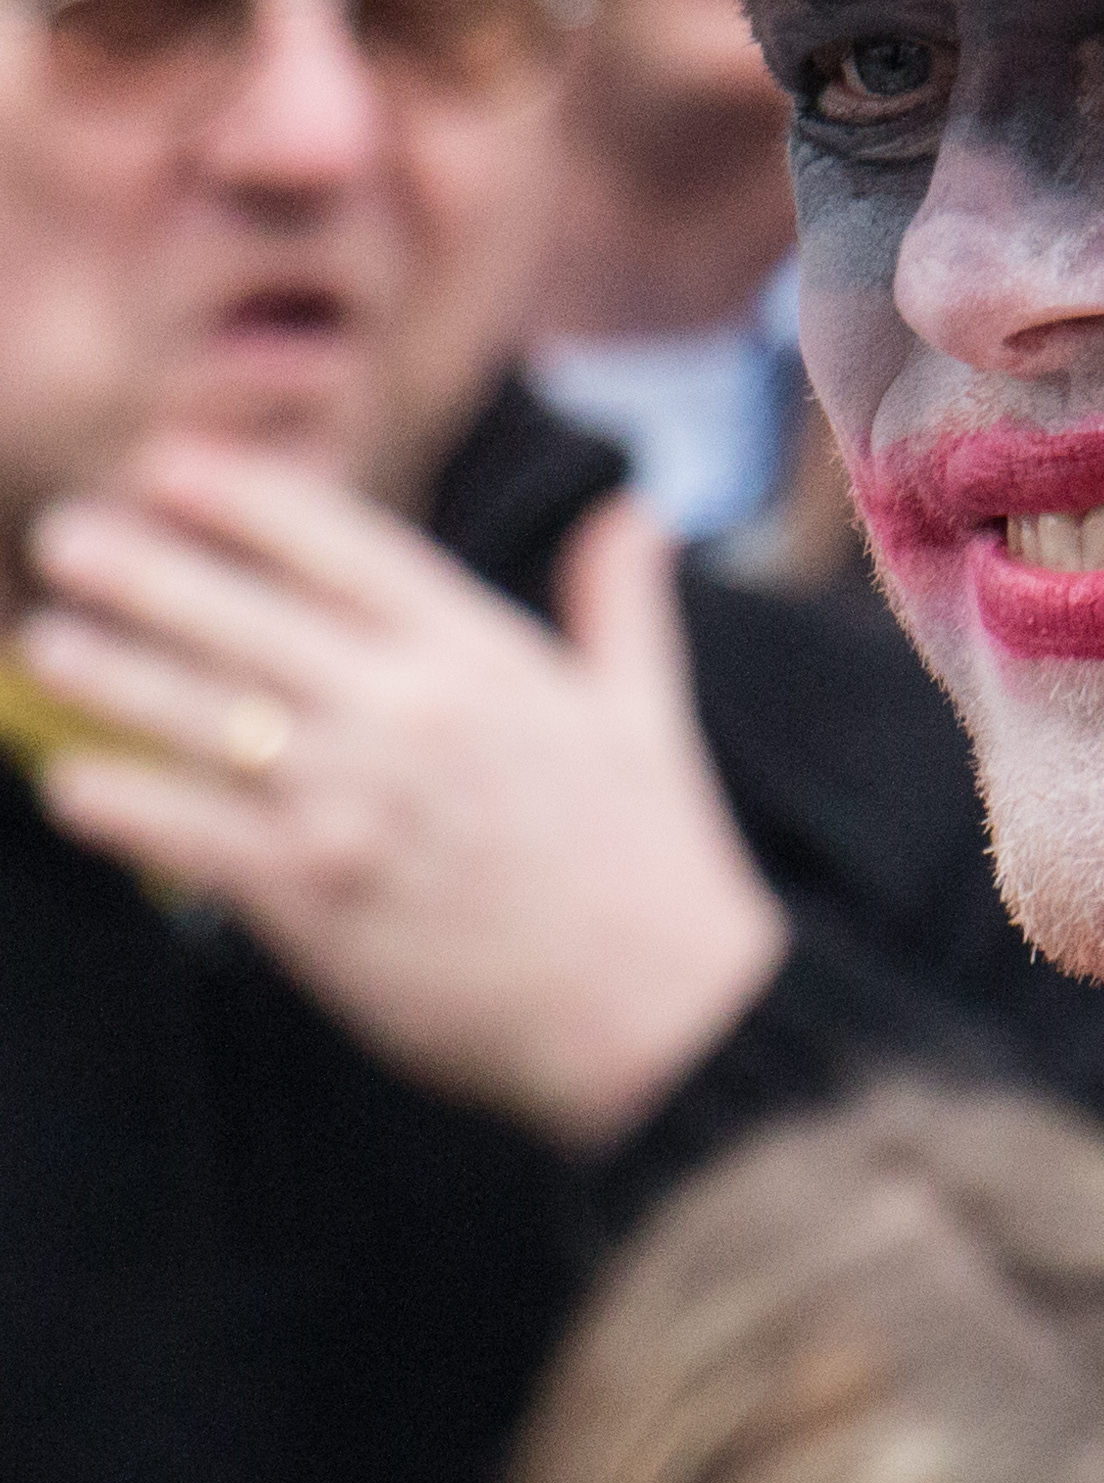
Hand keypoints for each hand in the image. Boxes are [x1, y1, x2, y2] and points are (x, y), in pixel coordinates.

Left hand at [20, 439, 788, 1149]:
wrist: (662, 1017)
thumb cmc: (654, 867)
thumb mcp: (645, 713)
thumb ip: (621, 604)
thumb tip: (635, 514)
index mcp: (481, 655)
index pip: (340, 544)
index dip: (243, 497)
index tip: (168, 465)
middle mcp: (410, 712)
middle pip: (246, 617)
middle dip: (144, 569)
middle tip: (64, 534)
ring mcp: (358, 803)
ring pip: (203, 717)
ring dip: (112, 674)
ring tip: (45, 640)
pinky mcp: (320, 899)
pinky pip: (196, 838)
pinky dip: (127, 807)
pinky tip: (68, 784)